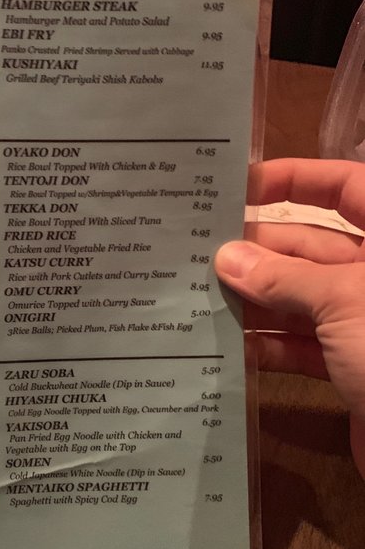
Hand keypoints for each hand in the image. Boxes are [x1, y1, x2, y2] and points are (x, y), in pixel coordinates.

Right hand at [214, 158, 364, 478]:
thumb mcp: (343, 303)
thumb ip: (283, 279)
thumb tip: (226, 258)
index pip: (346, 187)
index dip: (296, 180)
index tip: (239, 185)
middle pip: (313, 247)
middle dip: (260, 251)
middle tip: (198, 252)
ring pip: (302, 299)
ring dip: (255, 300)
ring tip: (198, 296)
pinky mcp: (353, 369)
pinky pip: (303, 347)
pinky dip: (268, 346)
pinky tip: (228, 344)